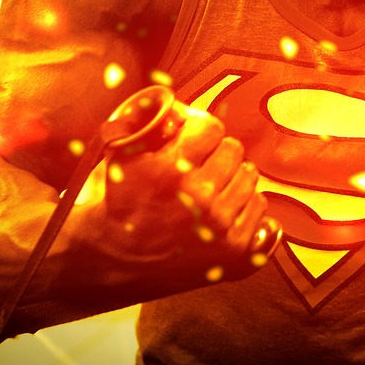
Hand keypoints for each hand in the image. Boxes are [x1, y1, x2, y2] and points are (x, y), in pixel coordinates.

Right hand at [102, 88, 280, 291]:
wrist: (105, 261)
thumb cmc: (111, 202)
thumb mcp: (117, 153)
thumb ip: (145, 119)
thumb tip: (175, 103)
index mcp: (171, 171)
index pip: (212, 127)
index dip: (198, 128)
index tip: (187, 138)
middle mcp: (199, 199)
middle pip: (234, 149)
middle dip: (214, 152)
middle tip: (195, 165)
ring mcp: (219, 227)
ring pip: (249, 177)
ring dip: (230, 177)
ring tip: (206, 189)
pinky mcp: (233, 250)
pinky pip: (259, 208)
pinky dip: (242, 206)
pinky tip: (218, 211)